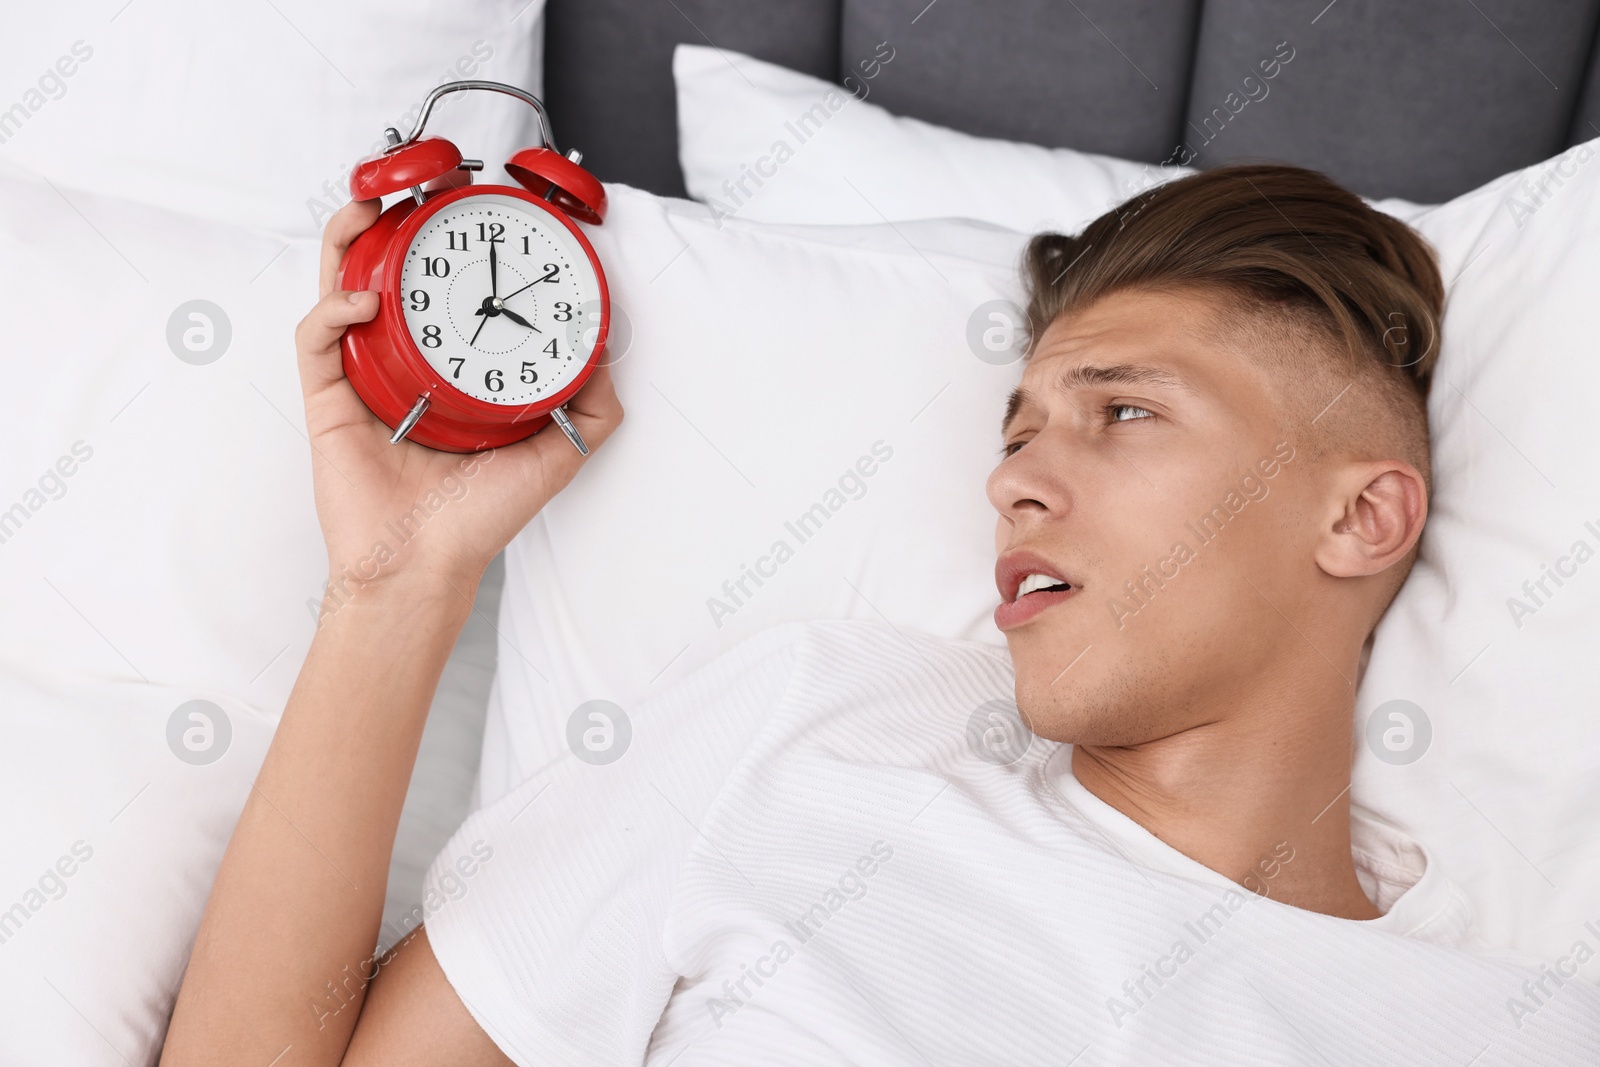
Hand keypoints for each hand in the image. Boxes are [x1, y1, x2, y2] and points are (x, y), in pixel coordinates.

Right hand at [296, 199, 623, 595]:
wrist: (428, 567)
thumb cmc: (482, 519)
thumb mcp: (559, 452)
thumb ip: (592, 405)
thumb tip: (605, 349)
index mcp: (450, 369)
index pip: (449, 291)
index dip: (456, 246)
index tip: (479, 209)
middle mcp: (403, 364)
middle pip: (388, 272)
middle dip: (396, 222)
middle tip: (419, 185)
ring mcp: (360, 377)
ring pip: (340, 286)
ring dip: (349, 239)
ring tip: (372, 205)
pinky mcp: (326, 399)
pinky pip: (316, 339)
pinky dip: (333, 310)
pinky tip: (362, 300)